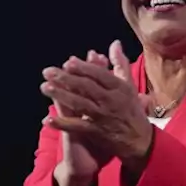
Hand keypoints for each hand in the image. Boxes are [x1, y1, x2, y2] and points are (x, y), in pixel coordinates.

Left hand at [44, 41, 152, 169]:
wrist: (140, 142)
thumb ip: (120, 64)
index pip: (99, 75)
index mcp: (119, 88)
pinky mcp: (96, 132)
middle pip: (86, 87)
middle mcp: (111, 101)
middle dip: (66, 78)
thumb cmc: (132, 111)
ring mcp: (102, 117)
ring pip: (80, 104)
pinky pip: (77, 126)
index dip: (83, 68)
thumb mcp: (130, 86)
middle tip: (48, 72)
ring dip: (61, 95)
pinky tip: (48, 119)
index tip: (68, 62)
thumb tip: (115, 43)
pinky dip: (62, 123)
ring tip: (45, 87)